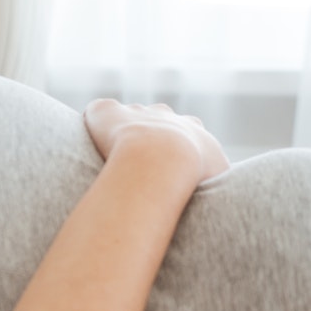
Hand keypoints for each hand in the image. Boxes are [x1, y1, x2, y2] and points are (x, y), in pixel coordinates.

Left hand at [82, 99, 228, 183]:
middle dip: (155, 133)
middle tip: (146, 162)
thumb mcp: (222, 181)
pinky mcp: (106, 112)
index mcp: (193, 128)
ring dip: (123, 130)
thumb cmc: (194, 175)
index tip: (176, 166)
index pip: (191, 129)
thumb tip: (220, 199)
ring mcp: (136, 111)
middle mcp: (165, 114)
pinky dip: (94, 122)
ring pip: (130, 115)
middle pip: (161, 116)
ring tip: (113, 156)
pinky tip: (89, 140)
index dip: (183, 146)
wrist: (162, 158)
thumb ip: (221, 184)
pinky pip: (99, 111)